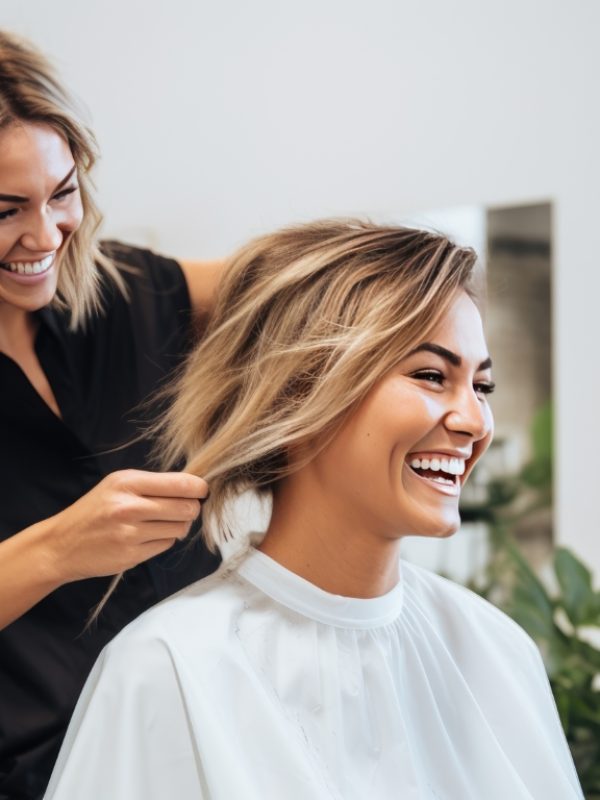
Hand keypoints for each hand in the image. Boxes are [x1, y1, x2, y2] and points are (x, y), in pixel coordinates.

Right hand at [43, 470, 207, 583]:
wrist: (61, 544)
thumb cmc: (95, 510)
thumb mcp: (117, 485)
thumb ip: (153, 484)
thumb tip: (194, 486)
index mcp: (127, 482)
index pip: (180, 483)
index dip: (199, 488)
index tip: (202, 490)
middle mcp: (129, 506)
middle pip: (186, 507)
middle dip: (192, 508)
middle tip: (186, 508)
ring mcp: (130, 533)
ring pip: (179, 528)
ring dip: (178, 526)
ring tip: (162, 522)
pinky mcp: (131, 555)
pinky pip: (166, 544)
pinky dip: (164, 540)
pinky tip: (148, 536)